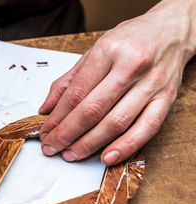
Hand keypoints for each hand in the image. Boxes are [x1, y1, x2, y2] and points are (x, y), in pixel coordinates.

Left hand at [39, 0, 195, 165]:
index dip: (57, 117)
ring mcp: (151, 84)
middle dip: (67, 134)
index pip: (76, 93)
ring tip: (71, 155)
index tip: (46, 131)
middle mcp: (131, 66)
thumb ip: (68, 80)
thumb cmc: (130, 40)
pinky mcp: (167, 99)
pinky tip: (106, 158)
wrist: (172, 30)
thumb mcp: (94, 51)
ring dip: (89, 144)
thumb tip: (47, 108)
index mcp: (108, 50)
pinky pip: (146, 129)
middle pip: (92, 110)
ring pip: (116, 122)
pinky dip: (125, 147)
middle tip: (52, 147)